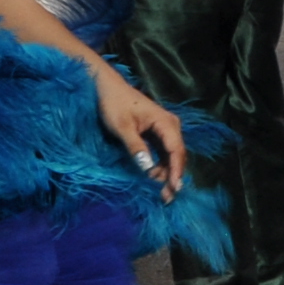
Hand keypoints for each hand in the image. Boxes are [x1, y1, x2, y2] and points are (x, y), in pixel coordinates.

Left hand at [91, 65, 186, 199]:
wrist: (106, 87)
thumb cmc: (113, 104)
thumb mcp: (122, 127)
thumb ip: (136, 147)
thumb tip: (148, 169)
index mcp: (166, 123)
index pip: (176, 151)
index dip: (176, 171)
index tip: (174, 189)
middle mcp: (171, 126)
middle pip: (177, 155)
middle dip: (174, 176)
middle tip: (167, 197)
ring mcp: (165, 129)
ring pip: (171, 155)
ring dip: (167, 172)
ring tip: (160, 191)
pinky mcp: (157, 132)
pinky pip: (164, 151)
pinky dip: (161, 165)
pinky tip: (155, 176)